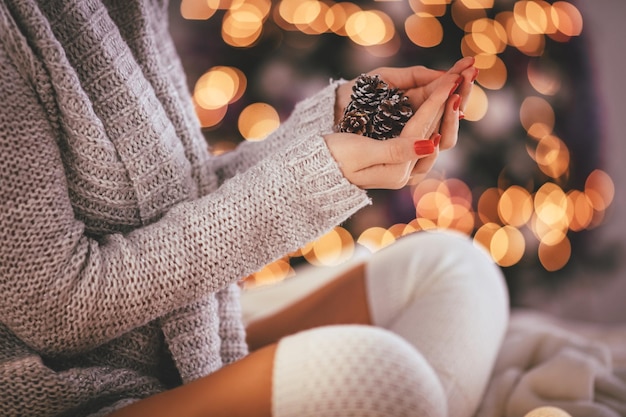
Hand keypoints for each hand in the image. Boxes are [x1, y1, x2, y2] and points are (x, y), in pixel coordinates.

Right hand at [324, 72, 465, 189]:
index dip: (436, 103)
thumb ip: (396, 150)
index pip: (422, 130)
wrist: (317, 169)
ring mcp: (404, 168)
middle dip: (448, 104)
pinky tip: (440, 103)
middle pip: (434, 133)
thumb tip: (429, 144)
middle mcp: (406, 173)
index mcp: (398, 171)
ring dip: (445, 110)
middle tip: (463, 78)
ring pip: (433, 134)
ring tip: (457, 86)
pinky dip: (434, 117)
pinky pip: (424, 136)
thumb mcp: (362, 153)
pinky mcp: (399, 162)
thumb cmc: (333, 158)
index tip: (449, 79)